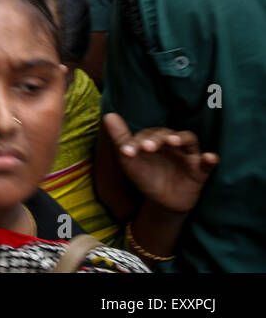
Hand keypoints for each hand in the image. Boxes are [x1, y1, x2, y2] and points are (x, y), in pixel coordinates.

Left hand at [103, 113, 217, 214]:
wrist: (162, 201)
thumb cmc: (146, 175)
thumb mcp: (131, 160)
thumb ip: (121, 138)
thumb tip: (109, 115)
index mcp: (155, 139)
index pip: (147, 134)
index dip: (137, 141)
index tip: (127, 152)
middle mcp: (173, 144)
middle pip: (167, 133)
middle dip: (157, 139)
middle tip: (147, 147)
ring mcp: (187, 155)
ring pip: (188, 140)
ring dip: (180, 139)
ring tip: (172, 141)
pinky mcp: (200, 171)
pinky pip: (208, 163)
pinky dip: (209, 159)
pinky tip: (209, 158)